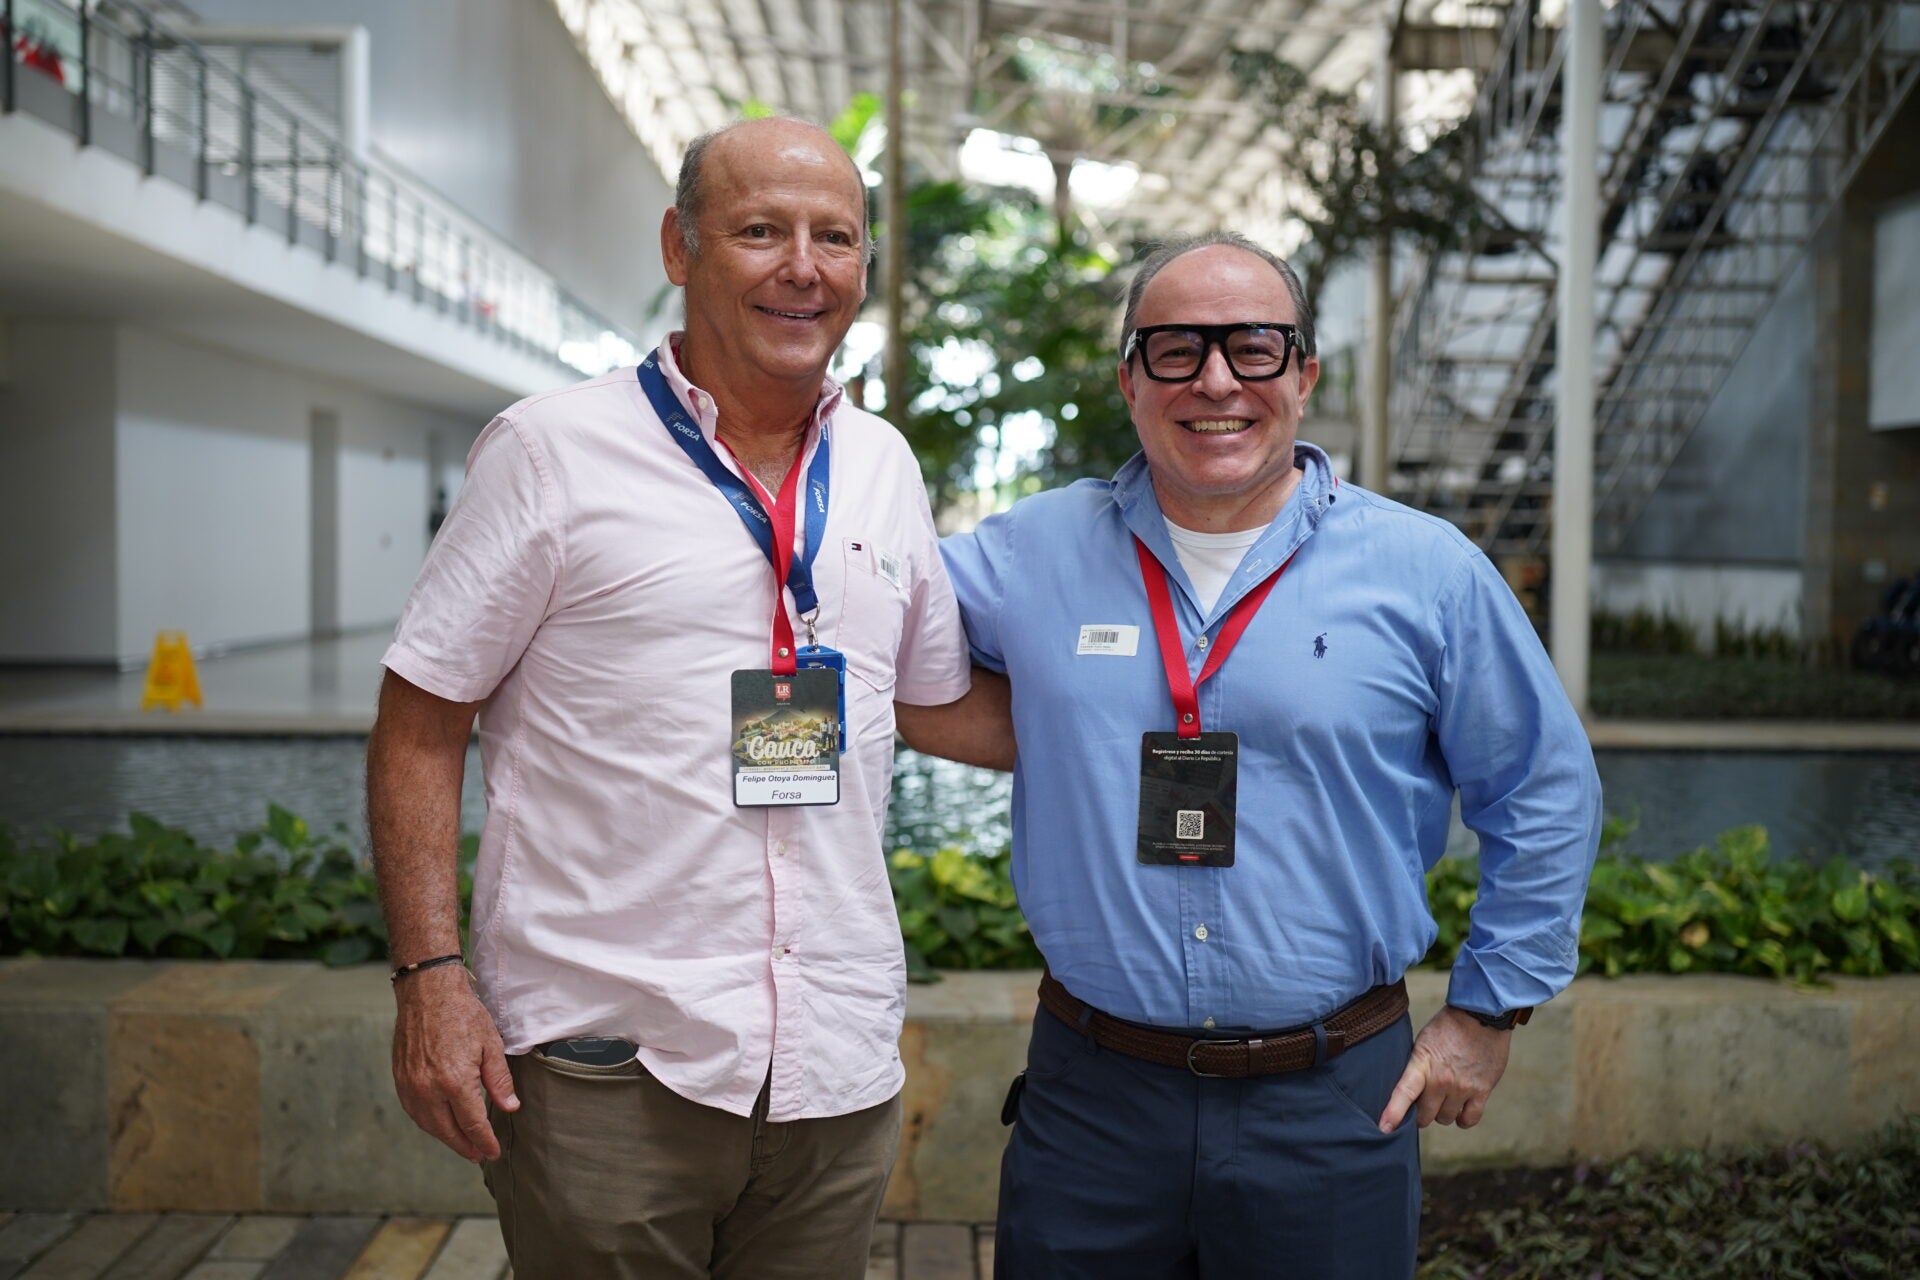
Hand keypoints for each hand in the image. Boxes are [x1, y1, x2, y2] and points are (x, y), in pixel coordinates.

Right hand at [391, 964, 519, 1161]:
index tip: (492, 1152)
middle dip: (465, 1147)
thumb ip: (499, 1081)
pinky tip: (441, 1125)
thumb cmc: (463, 1014)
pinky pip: (415, 1112)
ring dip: (446, 1138)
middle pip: (448, 1131)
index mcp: (454, 1082)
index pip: (472, 1124)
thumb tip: (509, 1107)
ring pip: (429, 1125)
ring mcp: (411, 1086)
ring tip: (463, 1144)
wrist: (427, 993)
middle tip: (479, 1155)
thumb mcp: (491, 1045)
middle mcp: (429, 1089)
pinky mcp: (400, 1080)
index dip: (484, 1141)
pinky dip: (429, 1124)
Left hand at [1377, 1006, 1510, 1132]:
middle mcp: (1442, 1080)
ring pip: (1446, 1119)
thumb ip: (1416, 1068)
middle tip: (1424, 1102)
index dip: (1393, 1113)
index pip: (1404, 1093)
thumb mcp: (1423, 1043)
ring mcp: (1462, 1087)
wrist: (1481, 1016)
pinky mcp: (1482, 1090)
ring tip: (1444, 1099)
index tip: (1384, 1128)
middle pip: (1426, 1115)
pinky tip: (1460, 1111)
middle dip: (1422, 1113)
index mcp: (1422, 1064)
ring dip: (1443, 1113)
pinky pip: (1470, 1119)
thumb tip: (1408, 1091)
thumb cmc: (1448, 1027)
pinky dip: (1463, 1119)